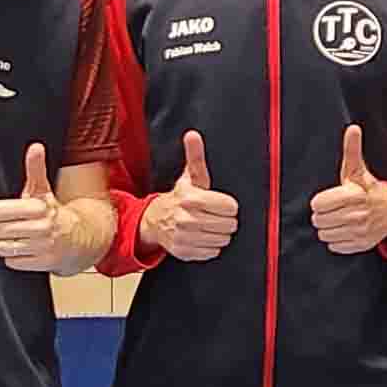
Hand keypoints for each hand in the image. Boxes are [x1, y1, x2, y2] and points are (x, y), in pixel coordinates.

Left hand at [0, 144, 70, 271]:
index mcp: (39, 207)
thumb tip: (35, 147)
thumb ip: (35, 168)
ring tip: (14, 238)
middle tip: (6, 226)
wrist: (81, 238)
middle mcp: (43, 227)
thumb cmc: (54, 213)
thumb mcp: (43, 190)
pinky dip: (14, 258)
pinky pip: (12, 262)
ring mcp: (43, 246)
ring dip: (5, 244)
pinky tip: (22, 250)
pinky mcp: (43, 263)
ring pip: (3, 247)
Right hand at [141, 130, 240, 262]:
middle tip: (214, 215)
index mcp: (191, 199)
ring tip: (208, 225)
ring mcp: (184, 237)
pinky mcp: (184, 252)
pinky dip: (210, 246)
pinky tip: (201, 236)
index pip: (230, 207)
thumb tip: (193, 135)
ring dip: (219, 233)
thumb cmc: (179, 198)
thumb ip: (195, 156)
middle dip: (225, 220)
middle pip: (229, 225)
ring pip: (222, 240)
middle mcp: (186, 219)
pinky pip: (212, 252)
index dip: (227, 205)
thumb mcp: (190, 177)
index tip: (219, 203)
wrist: (155, 221)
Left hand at [310, 123, 386, 256]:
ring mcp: (360, 232)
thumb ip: (352, 150)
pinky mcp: (360, 244)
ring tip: (338, 219)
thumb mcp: (358, 170)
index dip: (320, 201)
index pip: (318, 204)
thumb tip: (353, 129)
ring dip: (329, 227)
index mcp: (354, 195)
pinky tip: (344, 229)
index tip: (328, 199)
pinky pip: (335, 246)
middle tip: (333, 209)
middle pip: (320, 220)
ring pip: (325, 234)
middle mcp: (358, 215)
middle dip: (323, 214)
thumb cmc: (369, 190)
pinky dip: (336, 239)